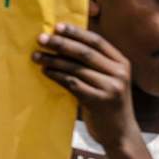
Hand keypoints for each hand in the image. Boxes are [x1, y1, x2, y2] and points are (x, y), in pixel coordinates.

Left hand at [33, 23, 136, 150]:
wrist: (120, 132)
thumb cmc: (107, 101)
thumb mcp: (107, 78)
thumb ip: (94, 62)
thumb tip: (63, 40)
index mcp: (122, 62)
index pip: (97, 41)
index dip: (76, 32)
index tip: (57, 26)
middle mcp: (120, 73)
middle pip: (84, 53)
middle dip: (60, 44)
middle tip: (40, 39)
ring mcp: (111, 87)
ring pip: (76, 68)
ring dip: (53, 60)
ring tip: (36, 56)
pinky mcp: (100, 101)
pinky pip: (73, 83)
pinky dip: (57, 76)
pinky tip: (45, 71)